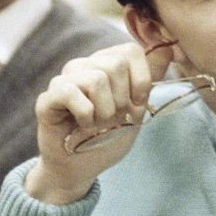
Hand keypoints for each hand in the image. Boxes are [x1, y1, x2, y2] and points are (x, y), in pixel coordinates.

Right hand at [25, 41, 172, 204]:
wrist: (82, 168)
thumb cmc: (107, 136)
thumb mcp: (137, 108)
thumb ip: (150, 78)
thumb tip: (168, 47)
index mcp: (105, 64)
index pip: (130, 50)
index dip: (141, 79)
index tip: (137, 104)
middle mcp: (83, 66)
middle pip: (116, 64)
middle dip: (122, 100)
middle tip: (112, 118)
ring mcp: (63, 80)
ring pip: (96, 79)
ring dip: (105, 111)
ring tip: (97, 124)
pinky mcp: (47, 98)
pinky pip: (71, 93)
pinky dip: (85, 115)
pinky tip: (82, 125)